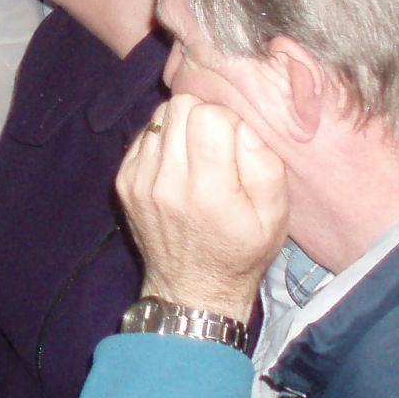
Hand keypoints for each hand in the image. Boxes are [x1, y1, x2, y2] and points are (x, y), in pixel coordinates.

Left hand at [116, 94, 287, 319]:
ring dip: (180, 127)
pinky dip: (163, 141)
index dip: (228, 120)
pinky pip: (144, 135)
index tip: (236, 144)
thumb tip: (243, 127)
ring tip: (196, 156)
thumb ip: (265, 166)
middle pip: (180, 107)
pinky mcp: (123, 182)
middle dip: (203, 116)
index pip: (208, 115)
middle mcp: (165, 182)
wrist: (192, 290)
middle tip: (216, 145)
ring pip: (159, 116)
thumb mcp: (275, 217)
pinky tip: (177, 165)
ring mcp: (138, 181)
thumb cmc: (241, 251)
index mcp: (207, 191)